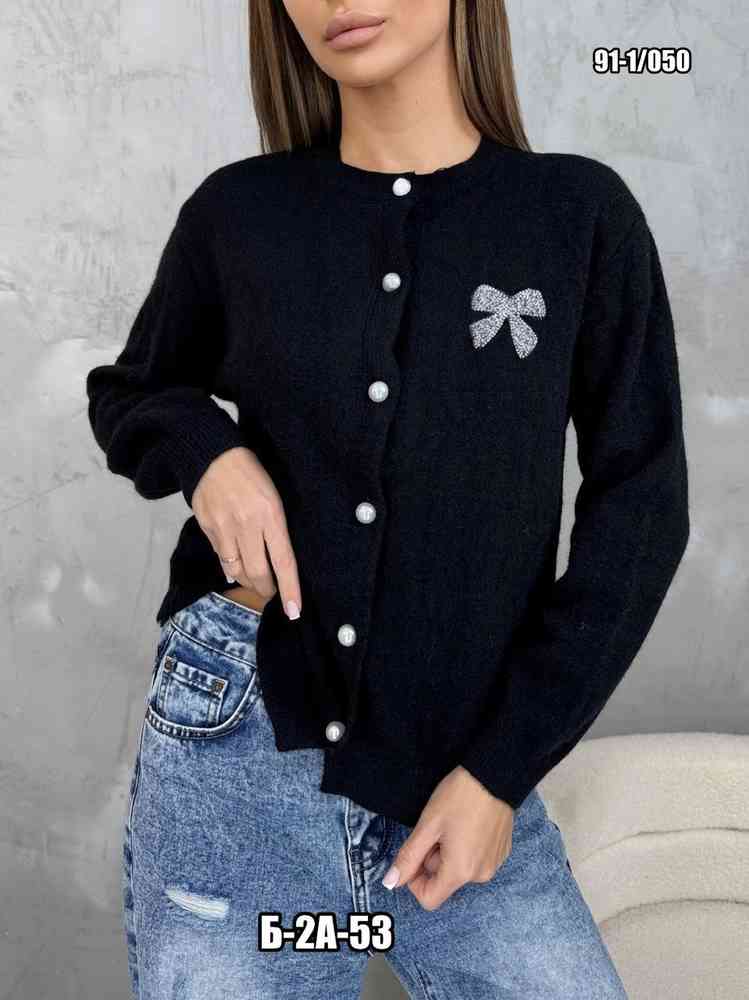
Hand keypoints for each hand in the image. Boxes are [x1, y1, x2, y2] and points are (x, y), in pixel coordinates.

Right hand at [191, 447, 301, 619]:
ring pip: (236, 571)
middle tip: (272, 593)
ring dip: (248, 581)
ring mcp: (224, 528)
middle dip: (267, 590)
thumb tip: (276, 560)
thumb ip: (275, 527)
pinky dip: (230, 566)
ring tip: (255, 580)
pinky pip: (221, 557)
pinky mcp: (207, 528)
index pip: (284, 561)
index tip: (294, 611)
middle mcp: (247, 525)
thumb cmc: (251, 473)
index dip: (290, 589)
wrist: (212, 454)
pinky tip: (235, 566)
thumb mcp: (273, 496)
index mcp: (271, 515)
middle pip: (258, 573)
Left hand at [382, 766, 513, 910]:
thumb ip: (408, 857)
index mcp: (460, 872)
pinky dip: (466, 846)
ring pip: (459, 869)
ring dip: (449, 852)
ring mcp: (494, 864)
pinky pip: (476, 859)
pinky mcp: (502, 852)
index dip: (414, 880)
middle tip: (435, 828)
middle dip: (433, 859)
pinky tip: (468, 822)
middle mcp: (481, 875)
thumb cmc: (460, 797)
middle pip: (444, 881)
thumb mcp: (428, 825)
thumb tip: (390, 882)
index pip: (429, 899)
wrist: (495, 774)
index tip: (415, 852)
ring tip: (452, 823)